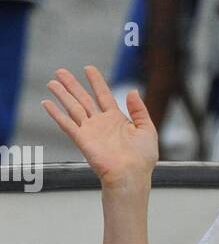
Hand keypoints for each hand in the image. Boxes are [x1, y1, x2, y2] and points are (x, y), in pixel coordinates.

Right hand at [42, 67, 158, 189]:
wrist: (132, 176)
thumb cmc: (142, 159)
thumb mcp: (147, 129)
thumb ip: (140, 110)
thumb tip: (132, 91)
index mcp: (117, 119)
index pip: (103, 95)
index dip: (96, 81)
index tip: (88, 68)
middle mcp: (101, 123)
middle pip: (83, 98)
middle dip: (72, 84)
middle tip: (61, 71)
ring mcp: (90, 131)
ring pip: (73, 107)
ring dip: (62, 94)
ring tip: (52, 82)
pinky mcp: (82, 140)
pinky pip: (66, 124)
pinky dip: (56, 113)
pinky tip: (47, 103)